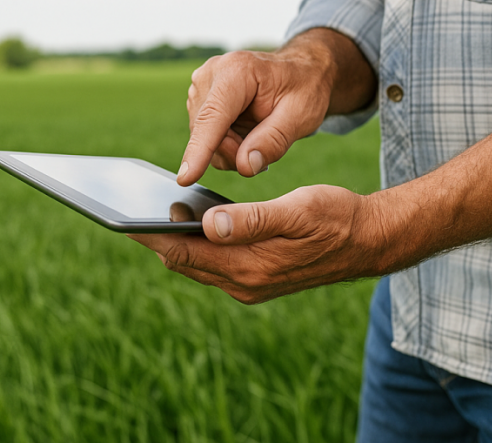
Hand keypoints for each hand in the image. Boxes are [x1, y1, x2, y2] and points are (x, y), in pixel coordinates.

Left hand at [129, 185, 385, 303]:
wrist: (369, 241)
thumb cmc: (336, 217)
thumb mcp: (298, 211)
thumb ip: (253, 220)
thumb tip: (209, 224)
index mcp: (249, 267)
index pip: (184, 253)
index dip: (149, 235)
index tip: (121, 216)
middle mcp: (243, 283)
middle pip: (182, 261)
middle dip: (152, 238)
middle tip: (123, 208)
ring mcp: (248, 284)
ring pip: (195, 263)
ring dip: (171, 242)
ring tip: (144, 212)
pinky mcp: (254, 278)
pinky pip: (211, 263)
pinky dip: (194, 245)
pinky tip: (185, 222)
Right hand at [177, 28, 372, 185]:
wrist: (299, 72)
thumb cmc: (303, 88)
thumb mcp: (301, 115)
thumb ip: (273, 141)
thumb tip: (244, 166)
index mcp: (237, 71)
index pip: (213, 117)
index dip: (199, 149)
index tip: (186, 177)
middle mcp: (211, 74)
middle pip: (207, 133)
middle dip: (233, 151)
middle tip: (265, 145)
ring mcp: (200, 86)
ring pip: (203, 138)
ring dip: (230, 148)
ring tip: (258, 135)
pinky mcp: (197, 98)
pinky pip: (203, 137)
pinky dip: (224, 144)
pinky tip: (245, 134)